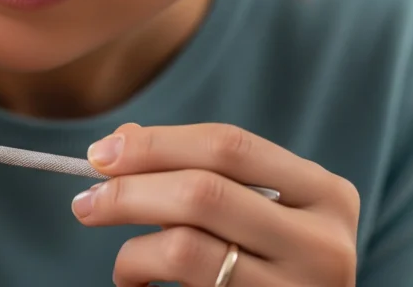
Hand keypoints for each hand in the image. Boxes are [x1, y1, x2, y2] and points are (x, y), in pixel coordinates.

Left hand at [72, 123, 359, 286]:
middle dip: (130, 191)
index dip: (157, 143)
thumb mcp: (257, 214)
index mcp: (326, 194)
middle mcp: (323, 243)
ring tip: (123, 265)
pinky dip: (144, 279)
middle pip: (202, 192)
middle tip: (86, 203)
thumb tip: (121, 140)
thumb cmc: (274, 267)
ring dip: (131, 250)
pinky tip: (139, 286)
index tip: (101, 153)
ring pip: (185, 248)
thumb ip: (201, 173)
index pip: (229, 146)